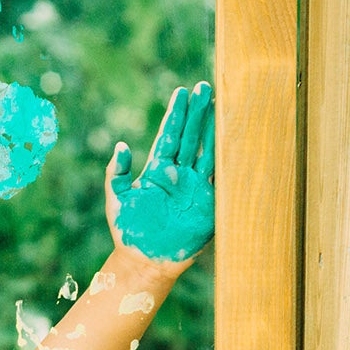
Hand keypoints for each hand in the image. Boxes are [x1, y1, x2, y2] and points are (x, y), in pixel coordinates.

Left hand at [106, 81, 214, 265]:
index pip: (169, 135)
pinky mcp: (209, 203)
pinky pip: (220, 179)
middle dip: (198, 113)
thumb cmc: (128, 232)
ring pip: (208, 152)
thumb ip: (115, 173)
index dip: (176, 114)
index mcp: (158, 170)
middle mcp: (179, 174)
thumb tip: (120, 146)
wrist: (146, 261)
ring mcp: (196, 187)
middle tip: (205, 88)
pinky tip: (234, 140)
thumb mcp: (116, 201)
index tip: (182, 92)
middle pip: (191, 137)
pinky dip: (227, 160)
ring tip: (221, 106)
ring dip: (214, 130)